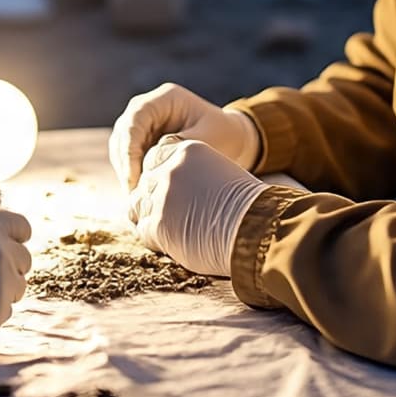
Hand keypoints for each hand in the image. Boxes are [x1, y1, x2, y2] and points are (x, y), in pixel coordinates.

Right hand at [0, 205, 32, 353]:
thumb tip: (1, 240)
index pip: (22, 227)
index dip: (12, 238)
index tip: (1, 249)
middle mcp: (0, 247)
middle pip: (23, 258)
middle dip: (8, 266)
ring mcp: (2, 281)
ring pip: (17, 286)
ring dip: (0, 289)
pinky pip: (4, 311)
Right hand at [109, 82, 261, 190]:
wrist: (230, 137)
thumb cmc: (223, 134)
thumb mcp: (208, 138)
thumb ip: (180, 145)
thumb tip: (151, 160)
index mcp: (165, 98)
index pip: (136, 119)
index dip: (130, 148)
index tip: (133, 177)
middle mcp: (148, 107)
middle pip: (123, 132)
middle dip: (125, 163)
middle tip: (132, 193)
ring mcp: (143, 122)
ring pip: (120, 145)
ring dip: (125, 170)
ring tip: (134, 197)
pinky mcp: (142, 139)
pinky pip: (128, 156)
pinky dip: (130, 174)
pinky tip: (138, 194)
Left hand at [128, 137, 270, 276]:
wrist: (258, 229)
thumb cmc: (248, 206)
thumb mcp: (219, 172)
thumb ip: (193, 172)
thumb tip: (179, 187)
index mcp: (185, 151)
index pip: (153, 157)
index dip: (156, 175)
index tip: (167, 190)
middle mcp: (169, 169)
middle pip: (143, 182)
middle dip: (151, 198)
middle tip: (169, 216)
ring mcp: (160, 196)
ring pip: (137, 206)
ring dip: (148, 218)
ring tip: (169, 231)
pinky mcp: (157, 225)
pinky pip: (142, 231)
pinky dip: (153, 239)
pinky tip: (171, 245)